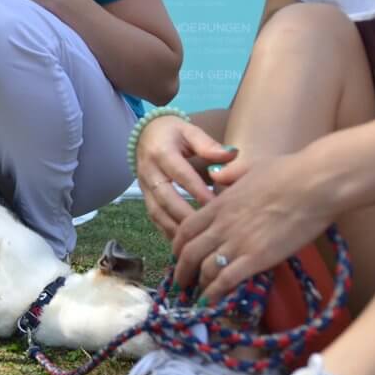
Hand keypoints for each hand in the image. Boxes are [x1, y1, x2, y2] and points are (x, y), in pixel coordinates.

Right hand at [136, 116, 236, 238]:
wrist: (145, 135)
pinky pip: (154, 218)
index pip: (181, 174)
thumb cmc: (173, 133)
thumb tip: (230, 155)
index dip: (197, 191)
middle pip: (166, 198)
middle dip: (186, 215)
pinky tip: (183, 242)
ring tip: (195, 241)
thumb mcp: (189, 131)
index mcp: (161, 152)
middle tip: (207, 229)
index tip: (216, 205)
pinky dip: (168, 231)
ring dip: (175, 228)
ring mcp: (144, 187)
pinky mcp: (144, 198)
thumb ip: (208, 145)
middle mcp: (149, 171)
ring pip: (157, 212)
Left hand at [171, 153, 333, 301]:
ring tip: (199, 296)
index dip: (177, 246)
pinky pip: (226, 280)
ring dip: (199, 285)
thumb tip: (216, 175)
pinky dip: (214, 294)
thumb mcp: (250, 166)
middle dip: (181, 272)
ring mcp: (238, 243)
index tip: (178, 255)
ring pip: (205, 270)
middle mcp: (222, 225)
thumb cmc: (289, 171)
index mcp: (219, 204)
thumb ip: (229, 174)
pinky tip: (211, 303)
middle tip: (181, 283)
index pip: (185, 229)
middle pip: (189, 253)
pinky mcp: (256, 258)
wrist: (315, 183)